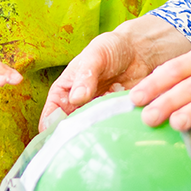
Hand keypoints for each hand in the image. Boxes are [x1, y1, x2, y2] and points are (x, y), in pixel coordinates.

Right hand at [40, 16, 190, 130]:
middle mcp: (77, 107)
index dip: (51, 129)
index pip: (51, 116)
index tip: (59, 138)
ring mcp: (97, 114)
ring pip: (90, 134)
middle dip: (74, 138)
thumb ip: (85, 75)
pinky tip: (117, 134)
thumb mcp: (95, 56)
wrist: (139, 50)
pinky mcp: (116, 118)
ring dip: (94, 138)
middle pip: (69, 130)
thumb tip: (76, 98)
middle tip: (83, 142)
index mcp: (63, 92)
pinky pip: (111, 131)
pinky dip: (112, 134)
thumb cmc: (110, 49)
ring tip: (100, 138)